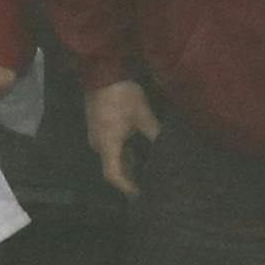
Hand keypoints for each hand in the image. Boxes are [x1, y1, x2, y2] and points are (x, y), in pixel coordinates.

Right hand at [84, 80, 161, 196]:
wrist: (102, 70)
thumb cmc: (122, 94)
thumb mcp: (142, 115)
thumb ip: (154, 134)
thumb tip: (168, 149)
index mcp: (107, 145)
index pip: (114, 175)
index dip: (127, 188)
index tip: (141, 195)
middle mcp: (98, 145)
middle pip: (113, 169)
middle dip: (130, 178)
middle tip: (148, 184)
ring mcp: (96, 136)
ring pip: (112, 158)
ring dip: (127, 165)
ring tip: (146, 171)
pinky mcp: (97, 128)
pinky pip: (110, 148)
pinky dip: (123, 154)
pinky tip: (138, 153)